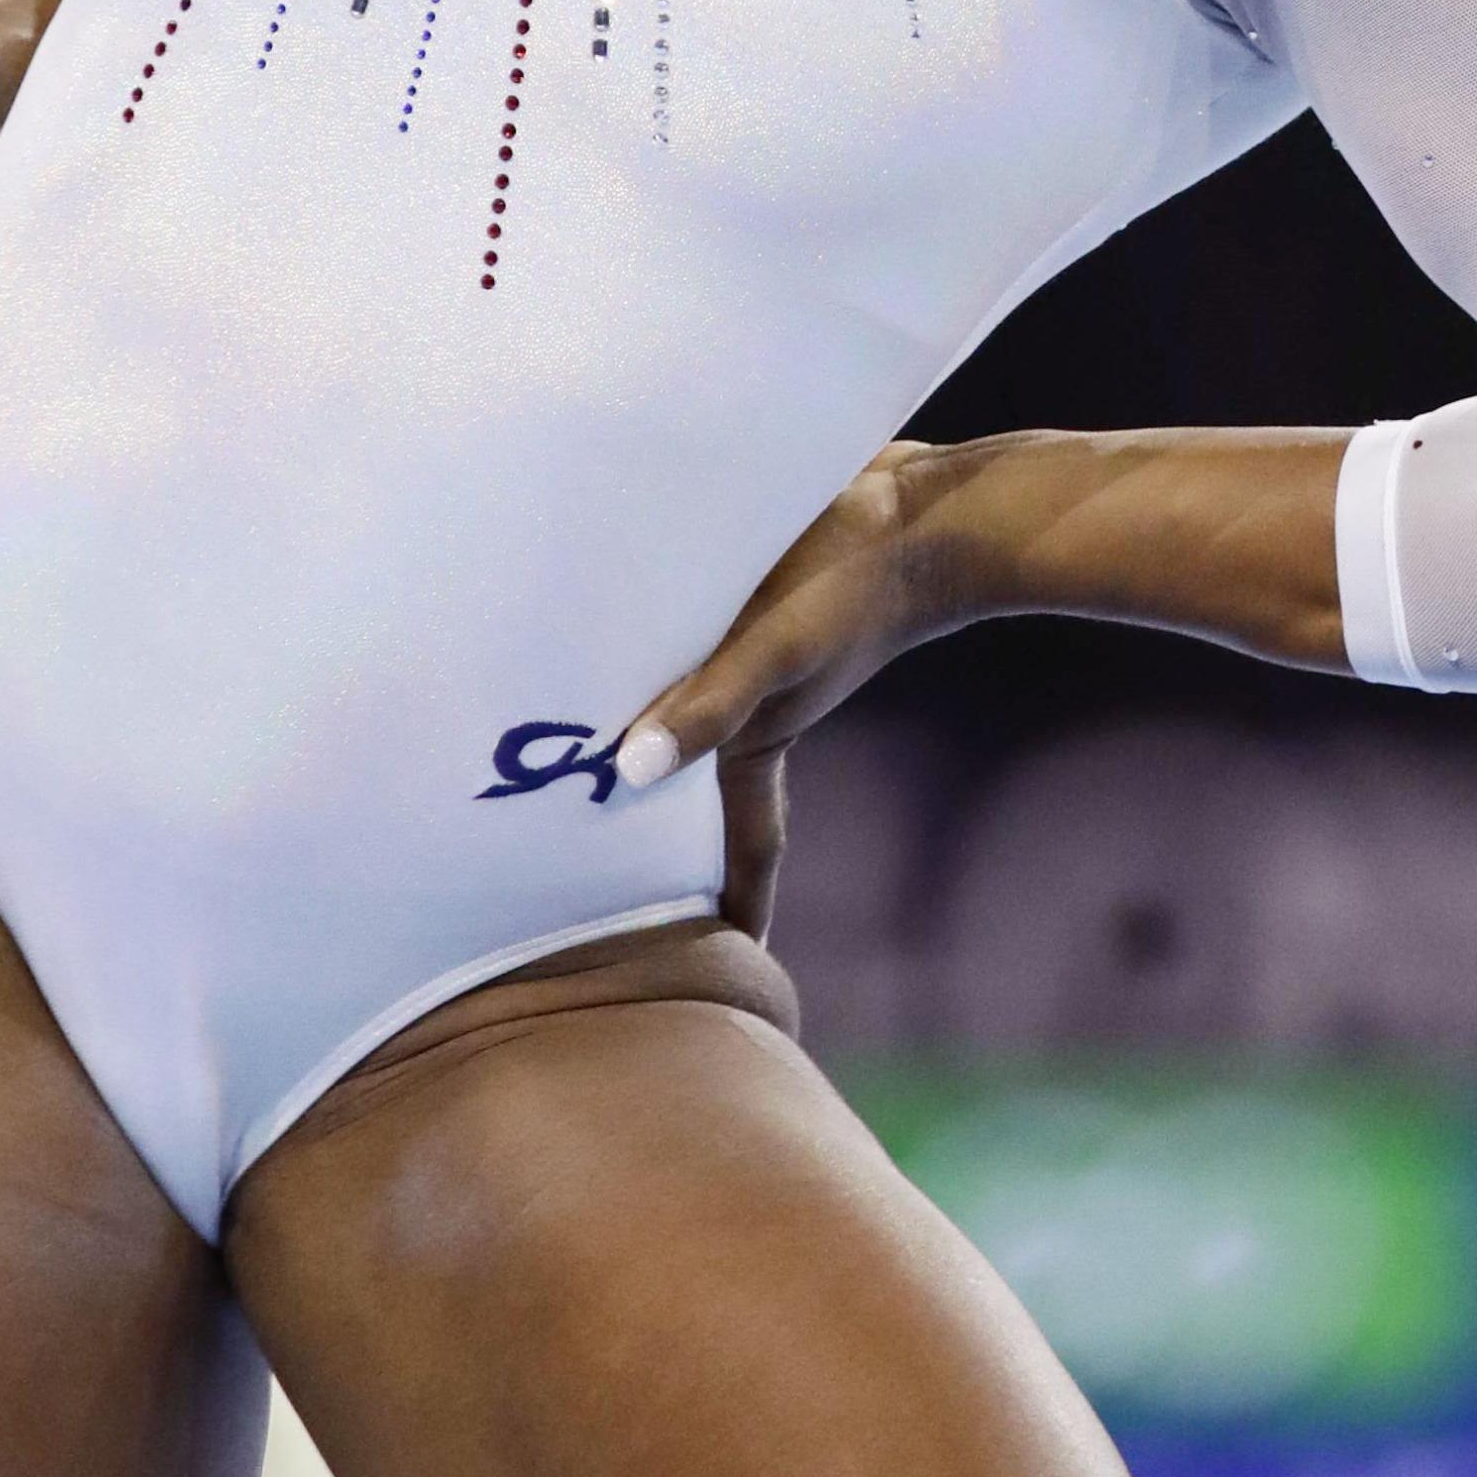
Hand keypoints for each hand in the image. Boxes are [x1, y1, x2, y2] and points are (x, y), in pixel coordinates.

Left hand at [612, 441, 955, 938]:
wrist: (915, 511)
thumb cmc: (853, 587)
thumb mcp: (776, 649)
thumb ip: (709, 704)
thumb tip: (628, 771)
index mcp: (755, 740)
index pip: (743, 846)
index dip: (733, 906)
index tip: (715, 965)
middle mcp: (744, 709)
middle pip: (687, 788)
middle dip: (648, 833)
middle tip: (583, 881)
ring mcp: (741, 662)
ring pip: (671, 716)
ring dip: (631, 737)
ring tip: (561, 770)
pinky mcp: (734, 609)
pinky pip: (675, 652)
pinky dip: (641, 661)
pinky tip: (592, 644)